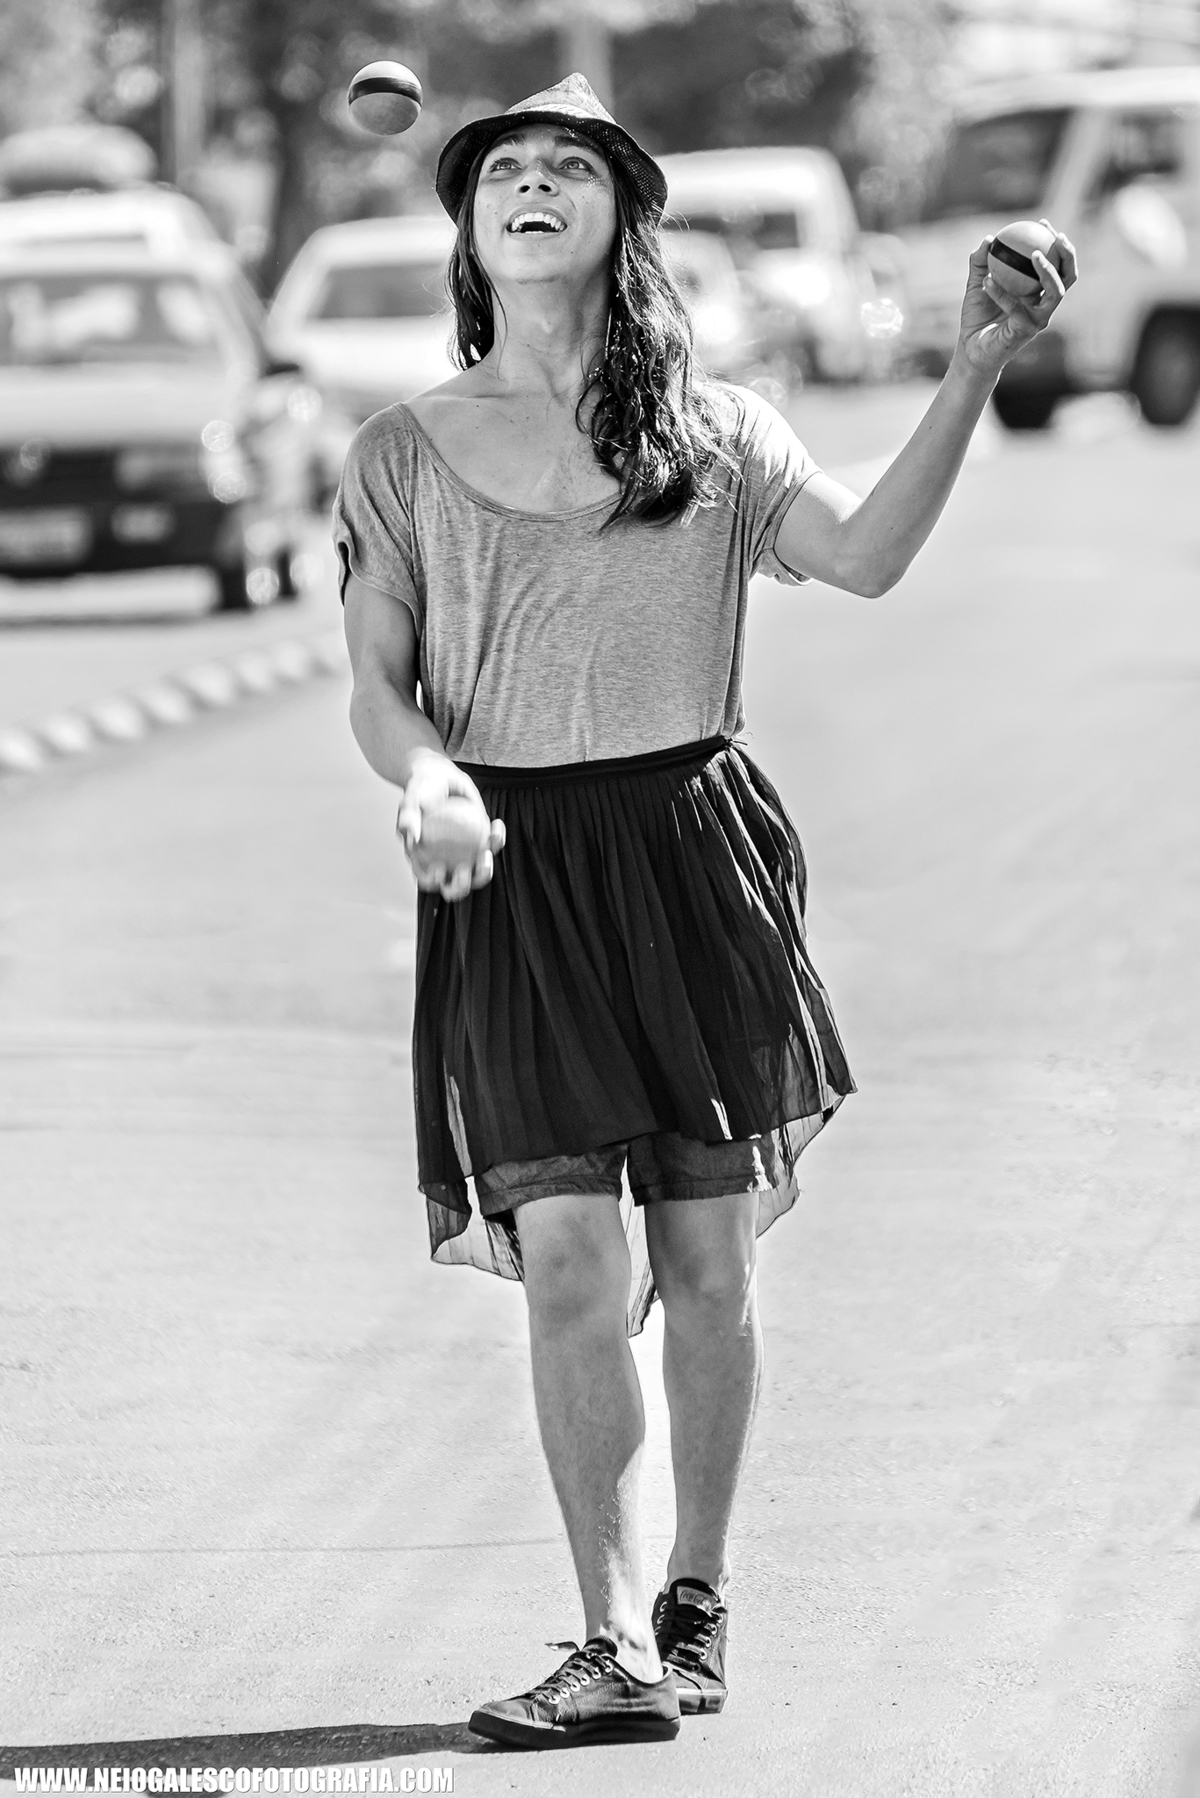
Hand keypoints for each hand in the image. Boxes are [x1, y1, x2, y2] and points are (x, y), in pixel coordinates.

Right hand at [396, 756, 505, 902]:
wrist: (440, 777)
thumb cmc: (421, 790)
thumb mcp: (411, 799)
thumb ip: (408, 817)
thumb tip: (410, 835)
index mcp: (424, 862)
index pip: (427, 880)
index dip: (433, 882)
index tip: (438, 869)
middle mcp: (446, 864)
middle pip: (455, 885)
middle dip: (462, 886)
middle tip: (465, 871)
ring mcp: (467, 856)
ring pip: (478, 872)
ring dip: (485, 869)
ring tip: (486, 853)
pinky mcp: (483, 843)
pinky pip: (492, 844)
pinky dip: (496, 837)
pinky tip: (496, 825)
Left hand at [955, 221, 1077, 381]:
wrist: (970, 350)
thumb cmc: (978, 316)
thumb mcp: (977, 283)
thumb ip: (980, 262)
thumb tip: (989, 239)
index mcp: (1038, 291)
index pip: (1056, 264)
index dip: (1055, 242)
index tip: (1042, 223)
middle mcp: (1044, 305)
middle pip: (1068, 276)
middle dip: (1068, 254)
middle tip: (1056, 236)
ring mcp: (1038, 320)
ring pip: (1055, 292)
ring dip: (1048, 271)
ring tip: (1034, 254)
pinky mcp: (1025, 333)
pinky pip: (1016, 309)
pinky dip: (1000, 293)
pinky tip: (987, 281)